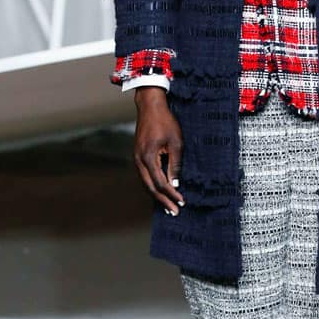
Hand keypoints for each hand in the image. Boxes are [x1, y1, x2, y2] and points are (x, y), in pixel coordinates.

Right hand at [132, 87, 184, 214]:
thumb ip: (175, 164)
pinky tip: (160, 190)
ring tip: (168, 205)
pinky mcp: (138, 155)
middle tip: (174, 212)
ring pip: (145, 183)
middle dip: (163, 200)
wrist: (150, 106)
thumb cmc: (165, 122)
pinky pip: (144, 175)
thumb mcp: (176, 142)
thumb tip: (175, 184)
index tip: (181, 202)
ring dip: (156, 195)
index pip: (160, 183)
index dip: (171, 194)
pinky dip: (152, 185)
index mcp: (148, 157)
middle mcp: (139, 160)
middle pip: (150, 187)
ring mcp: (136, 158)